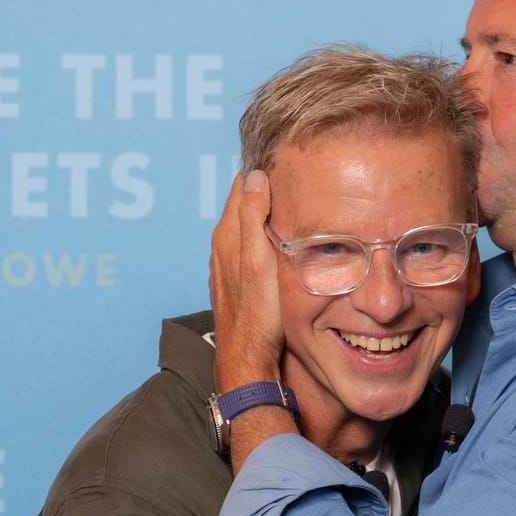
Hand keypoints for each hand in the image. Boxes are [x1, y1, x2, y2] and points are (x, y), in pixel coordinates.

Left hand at [209, 169, 284, 392]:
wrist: (247, 357)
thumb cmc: (258, 313)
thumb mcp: (260, 260)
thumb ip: (252, 216)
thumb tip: (254, 176)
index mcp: (227, 235)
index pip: (241, 185)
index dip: (261, 170)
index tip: (284, 158)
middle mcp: (221, 247)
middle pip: (243, 205)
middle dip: (264, 189)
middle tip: (293, 175)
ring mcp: (225, 266)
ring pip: (246, 229)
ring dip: (263, 216)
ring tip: (290, 204)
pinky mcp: (234, 283)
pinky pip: (248, 250)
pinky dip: (261, 240)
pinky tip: (278, 244)